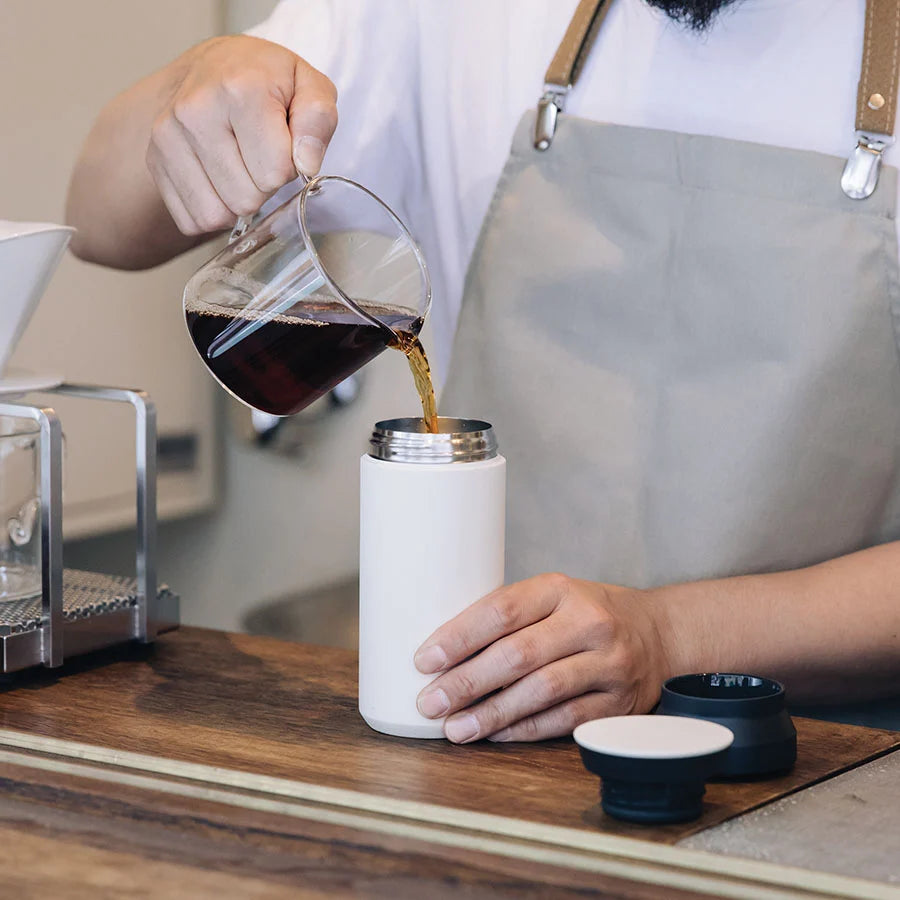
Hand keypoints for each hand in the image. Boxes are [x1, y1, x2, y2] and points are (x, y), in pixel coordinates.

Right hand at [146, 35, 337, 235]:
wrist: (215, 67)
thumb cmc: (268, 81)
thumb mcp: (308, 85)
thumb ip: (318, 121)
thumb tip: (306, 164)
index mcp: (238, 89)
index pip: (275, 172)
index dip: (289, 167)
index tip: (282, 143)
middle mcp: (194, 112)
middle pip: (245, 199)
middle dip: (263, 186)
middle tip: (260, 155)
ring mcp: (167, 138)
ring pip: (217, 215)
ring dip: (237, 202)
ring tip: (240, 165)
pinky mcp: (154, 162)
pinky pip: (192, 221)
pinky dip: (213, 210)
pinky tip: (219, 178)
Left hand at [414, 573, 671, 742]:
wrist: (658, 633)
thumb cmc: (585, 613)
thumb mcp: (552, 596)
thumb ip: (508, 616)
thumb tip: (443, 653)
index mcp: (560, 588)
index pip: (502, 609)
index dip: (459, 636)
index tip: (425, 659)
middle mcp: (588, 622)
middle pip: (517, 655)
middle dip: (466, 682)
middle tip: (430, 702)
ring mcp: (608, 663)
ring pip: (540, 692)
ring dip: (491, 713)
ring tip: (454, 727)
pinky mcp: (619, 702)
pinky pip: (563, 721)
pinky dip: (524, 730)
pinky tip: (494, 735)